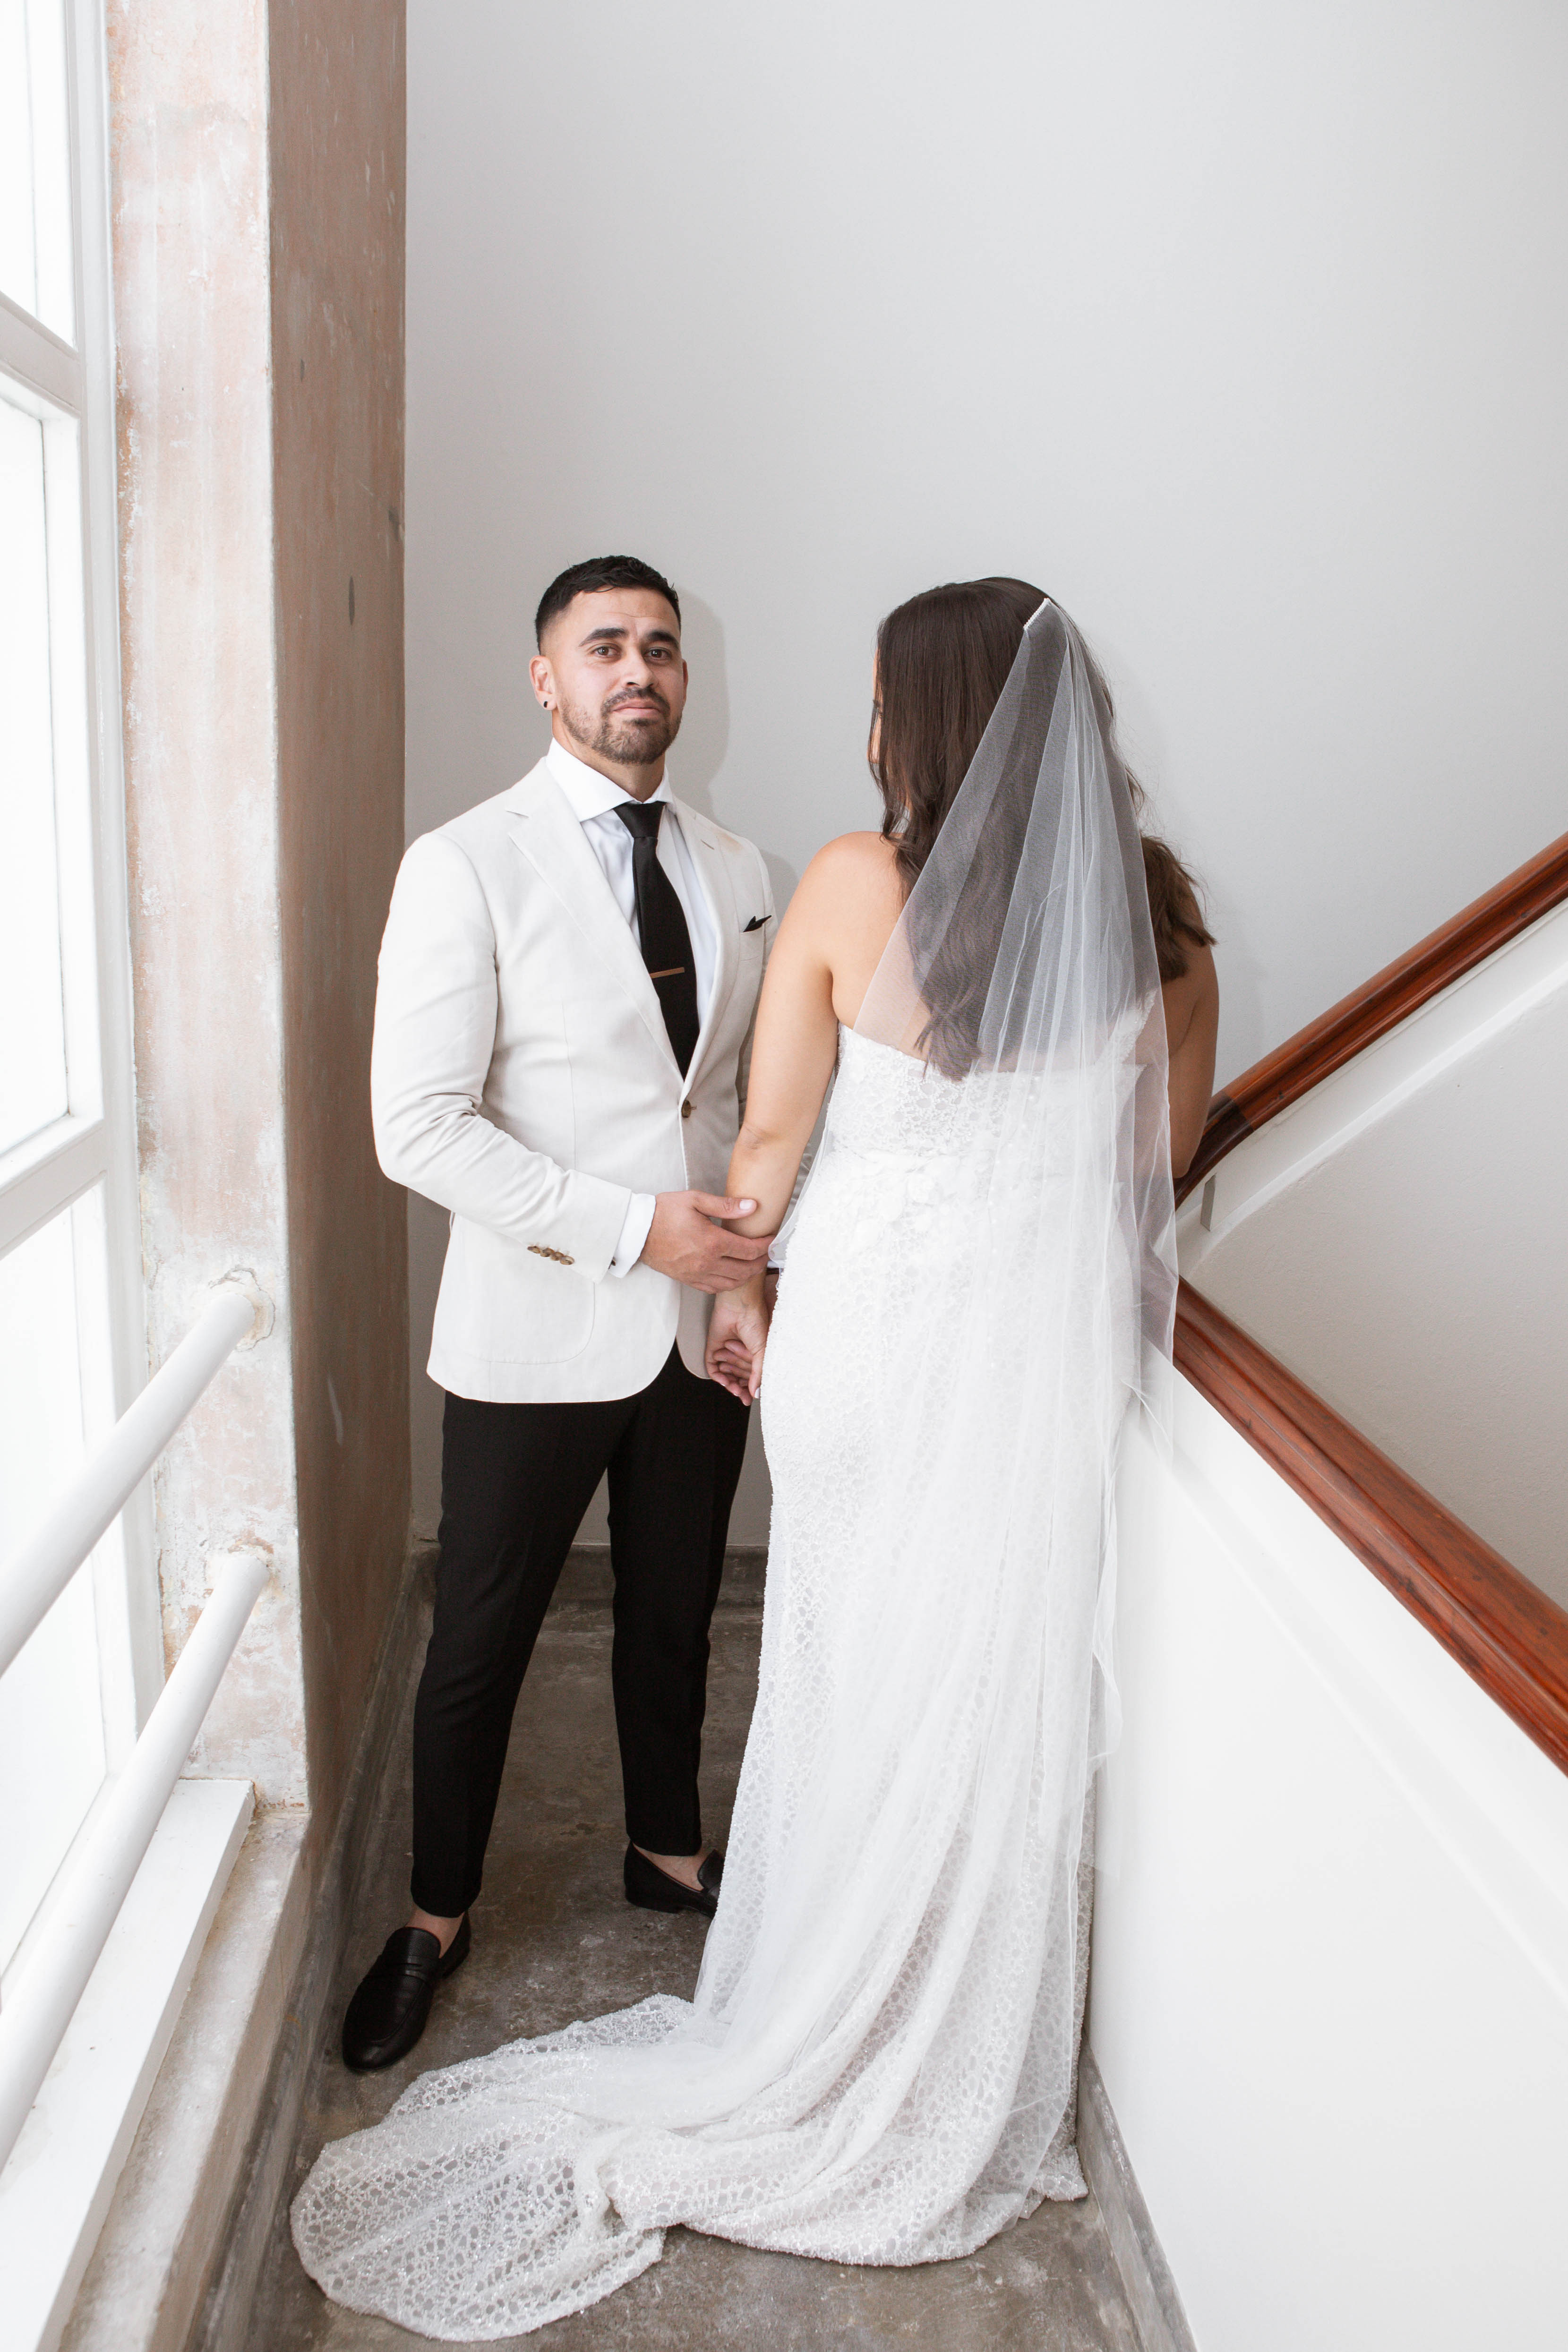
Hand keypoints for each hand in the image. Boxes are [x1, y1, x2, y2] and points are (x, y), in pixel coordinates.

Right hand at [641, 1193, 773, 1293]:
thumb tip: (752, 1207)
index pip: (749, 1250)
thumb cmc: (663, 1212)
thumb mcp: (695, 1200)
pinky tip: (733, 1274)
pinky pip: (715, 1288)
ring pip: (732, 1283)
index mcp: (712, 1242)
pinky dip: (729, 1284)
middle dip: (761, 1262)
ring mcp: (697, 1274)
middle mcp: (707, 1262)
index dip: (765, 1246)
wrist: (637, 1230)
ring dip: (747, 1275)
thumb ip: (726, 1205)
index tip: (771, 1239)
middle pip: (745, 1270)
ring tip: (753, 1263)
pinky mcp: (688, 1280)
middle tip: (766, 1253)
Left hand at [706, 1278, 772, 1401]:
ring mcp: (727, 1350)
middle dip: (741, 1388)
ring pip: (727, 1374)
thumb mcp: (763, 1351)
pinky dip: (717, 1376)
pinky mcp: (714, 1346)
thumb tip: (757, 1393)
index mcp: (755, 1352)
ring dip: (730, 1383)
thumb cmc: (755, 1321)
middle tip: (742, 1397)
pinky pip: (713, 1367)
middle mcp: (741, 1352)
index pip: (752, 1375)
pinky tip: (724, 1381)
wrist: (739, 1305)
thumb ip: (759, 1373)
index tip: (751, 1399)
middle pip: (739, 1377)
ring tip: (734, 1388)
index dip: (752, 1388)